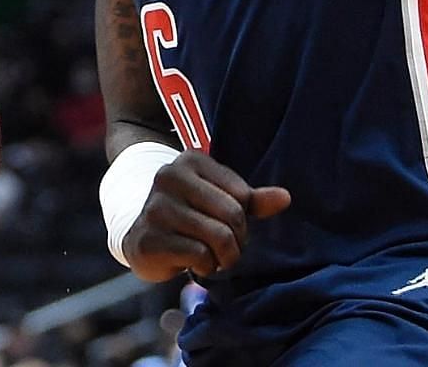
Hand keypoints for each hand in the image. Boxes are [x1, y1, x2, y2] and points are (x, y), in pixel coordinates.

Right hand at [120, 150, 290, 282]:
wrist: (142, 237)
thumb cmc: (190, 215)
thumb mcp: (220, 200)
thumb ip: (252, 199)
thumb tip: (285, 198)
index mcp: (191, 160)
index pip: (242, 194)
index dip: (244, 217)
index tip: (230, 226)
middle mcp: (169, 177)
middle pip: (232, 215)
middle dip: (237, 240)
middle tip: (227, 247)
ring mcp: (156, 208)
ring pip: (218, 237)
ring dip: (224, 257)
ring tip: (213, 257)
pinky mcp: (149, 239)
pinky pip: (199, 256)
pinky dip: (205, 267)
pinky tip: (194, 263)